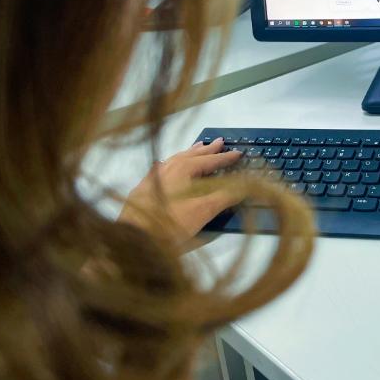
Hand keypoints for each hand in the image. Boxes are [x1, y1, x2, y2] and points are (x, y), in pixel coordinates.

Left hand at [118, 137, 242, 238]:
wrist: (134, 238)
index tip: (238, 152)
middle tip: (219, 141)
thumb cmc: (171, 223)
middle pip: (192, 155)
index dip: (226, 158)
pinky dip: (172, 163)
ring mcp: (153, 177)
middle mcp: (168, 167)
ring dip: (190, 153)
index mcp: (183, 169)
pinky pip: (161, 168)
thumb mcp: (204, 210)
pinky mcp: (143, 188)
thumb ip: (226, 195)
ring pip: (175, 159)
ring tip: (198, 147)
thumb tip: (245, 184)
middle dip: (208, 149)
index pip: (210, 160)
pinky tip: (167, 165)